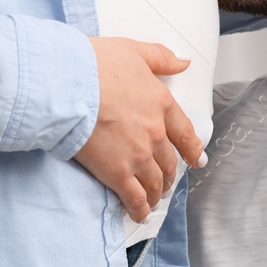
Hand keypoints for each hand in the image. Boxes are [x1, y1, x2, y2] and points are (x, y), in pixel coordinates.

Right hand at [74, 37, 204, 222]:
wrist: (69, 85)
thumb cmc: (95, 64)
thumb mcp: (134, 51)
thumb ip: (161, 58)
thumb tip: (184, 61)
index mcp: (162, 104)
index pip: (184, 132)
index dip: (192, 149)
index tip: (197, 159)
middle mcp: (155, 133)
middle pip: (169, 161)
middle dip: (169, 174)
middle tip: (166, 181)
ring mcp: (138, 155)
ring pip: (155, 181)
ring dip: (156, 192)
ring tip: (153, 199)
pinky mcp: (117, 173)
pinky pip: (135, 197)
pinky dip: (139, 209)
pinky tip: (139, 215)